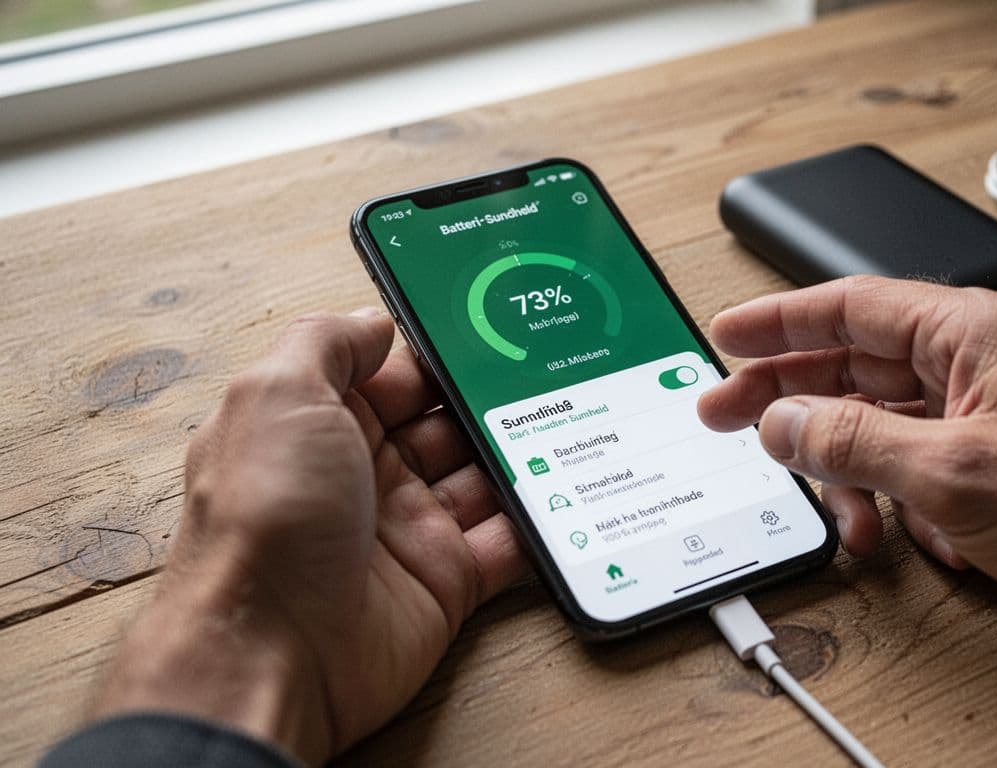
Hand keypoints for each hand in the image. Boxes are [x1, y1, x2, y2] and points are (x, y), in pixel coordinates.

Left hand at [93, 309, 527, 762]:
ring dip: (522, 452)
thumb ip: (327, 343)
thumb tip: (374, 319)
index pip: (388, 374)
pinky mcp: (447, 582)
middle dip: (489, 397)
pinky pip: (508, 544)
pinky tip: (570, 490)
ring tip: (577, 416)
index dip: (433, 349)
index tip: (487, 322)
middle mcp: (363, 473)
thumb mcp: (276, 396)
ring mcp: (408, 528)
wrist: (274, 653)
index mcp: (316, 425)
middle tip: (547, 367)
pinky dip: (540, 522)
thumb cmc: (262, 521)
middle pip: (445, 420)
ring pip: (484, 476)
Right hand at [697, 277, 996, 705]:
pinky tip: (927, 542)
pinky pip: (923, 476)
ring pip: (885, 431)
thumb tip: (782, 421)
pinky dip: (909, 510)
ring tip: (848, 523)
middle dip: (793, 402)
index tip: (725, 335)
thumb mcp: (954, 472)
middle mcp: (981, 365)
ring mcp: (992, 419)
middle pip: (858, 366)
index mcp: (974, 331)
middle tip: (726, 419)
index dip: (778, 320)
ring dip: (856, 479)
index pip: (852, 306)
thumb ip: (853, 441)